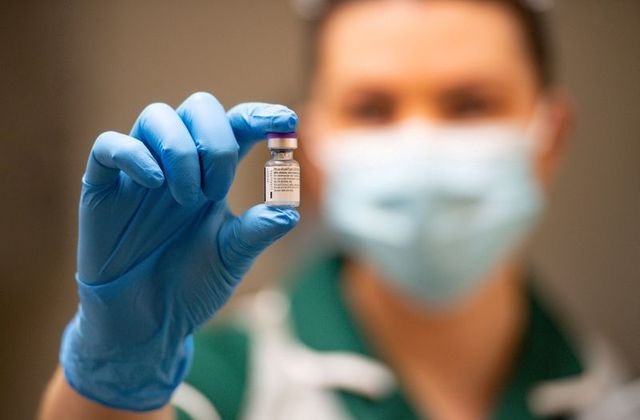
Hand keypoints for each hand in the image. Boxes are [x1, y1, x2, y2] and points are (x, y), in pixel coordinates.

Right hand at [60, 92, 299, 410]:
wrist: (146, 324)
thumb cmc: (191, 286)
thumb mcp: (231, 257)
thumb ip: (257, 231)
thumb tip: (290, 211)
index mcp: (213, 175)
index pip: (237, 126)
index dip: (260, 116)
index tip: (287, 121)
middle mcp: (179, 164)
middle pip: (198, 108)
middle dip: (216, 139)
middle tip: (218, 188)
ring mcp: (140, 172)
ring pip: (156, 117)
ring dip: (181, 149)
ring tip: (189, 198)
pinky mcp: (103, 188)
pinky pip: (109, 146)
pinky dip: (134, 154)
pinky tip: (155, 182)